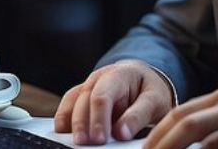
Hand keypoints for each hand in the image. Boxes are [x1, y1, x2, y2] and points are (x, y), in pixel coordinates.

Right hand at [54, 60, 174, 144]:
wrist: (142, 80)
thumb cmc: (149, 91)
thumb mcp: (154, 100)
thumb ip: (138, 116)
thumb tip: (121, 134)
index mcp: (119, 74)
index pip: (103, 96)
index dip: (99, 119)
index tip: (100, 139)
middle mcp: (99, 78)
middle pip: (85, 100)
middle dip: (83, 123)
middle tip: (84, 143)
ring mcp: (88, 86)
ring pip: (73, 101)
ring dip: (70, 122)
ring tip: (73, 141)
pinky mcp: (81, 96)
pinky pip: (68, 105)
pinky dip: (64, 118)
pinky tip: (63, 132)